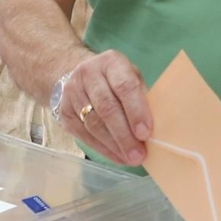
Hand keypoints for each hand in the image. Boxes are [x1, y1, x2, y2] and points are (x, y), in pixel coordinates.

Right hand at [56, 50, 152, 165]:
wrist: (79, 74)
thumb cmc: (116, 80)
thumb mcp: (132, 77)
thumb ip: (142, 97)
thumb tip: (156, 130)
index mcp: (111, 62)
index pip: (124, 86)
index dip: (136, 111)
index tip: (145, 133)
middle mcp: (88, 74)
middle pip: (106, 108)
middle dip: (124, 135)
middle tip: (139, 154)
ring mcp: (72, 93)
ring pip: (93, 124)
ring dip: (114, 145)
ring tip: (130, 158)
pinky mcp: (65, 112)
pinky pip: (84, 135)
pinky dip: (103, 149)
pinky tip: (118, 157)